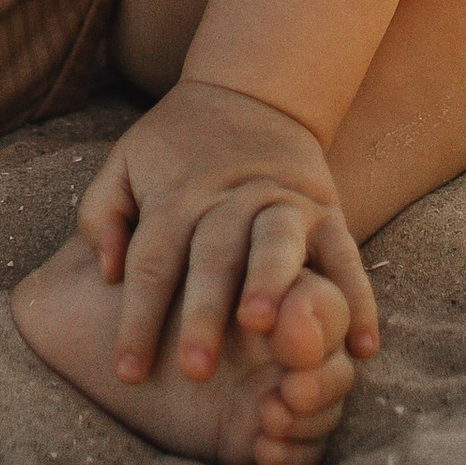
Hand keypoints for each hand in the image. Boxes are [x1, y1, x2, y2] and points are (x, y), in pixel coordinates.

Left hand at [79, 77, 378, 387]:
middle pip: (213, 259)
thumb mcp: (125, 164)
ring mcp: (284, 204)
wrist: (253, 91)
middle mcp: (230, 201)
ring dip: (272, 287)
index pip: (152, 262)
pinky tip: (362, 346)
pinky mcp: (327, 210)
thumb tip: (108, 272)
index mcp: (177, 197)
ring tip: (268, 332)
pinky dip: (358, 299)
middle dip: (204, 314)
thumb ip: (102, 214)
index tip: (128, 373)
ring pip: (277, 247)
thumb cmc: (178, 147)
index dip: (137, 319)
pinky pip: (346, 256)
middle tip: (194, 370)